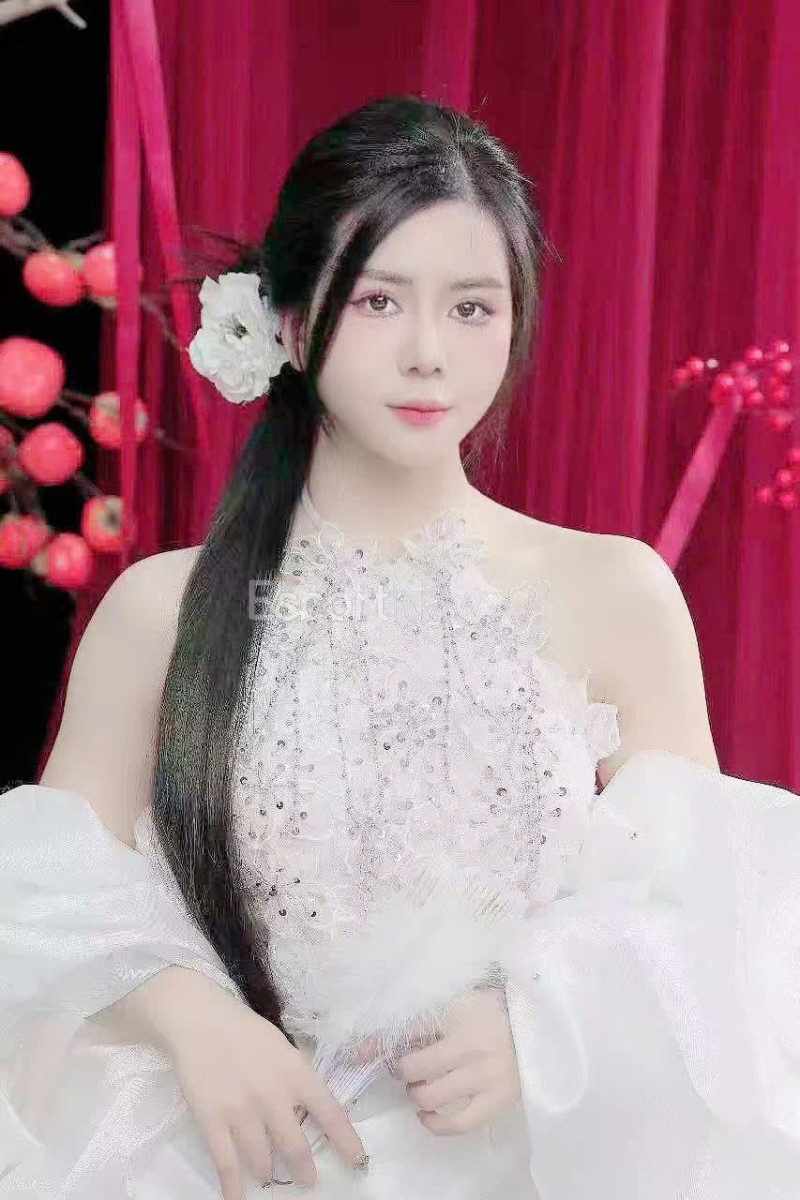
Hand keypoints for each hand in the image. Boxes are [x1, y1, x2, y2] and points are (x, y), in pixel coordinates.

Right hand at [163, 977, 367, 1197]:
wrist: (199, 1021)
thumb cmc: (245, 1031)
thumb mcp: (282, 1047)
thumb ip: (297, 1077)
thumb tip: (311, 1108)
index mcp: (295, 1072)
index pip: (330, 1113)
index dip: (346, 1142)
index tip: (358, 1161)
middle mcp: (272, 1095)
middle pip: (296, 1147)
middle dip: (304, 1171)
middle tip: (308, 1182)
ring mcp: (241, 1111)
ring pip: (262, 1161)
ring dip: (269, 1174)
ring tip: (271, 1179)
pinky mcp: (211, 1121)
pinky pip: (227, 1164)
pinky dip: (234, 1188)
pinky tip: (239, 1199)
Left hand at [353, 986, 520, 1135]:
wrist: (537, 1027)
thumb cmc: (489, 1011)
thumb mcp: (455, 1000)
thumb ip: (422, 1017)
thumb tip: (372, 1037)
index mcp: (457, 1012)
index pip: (405, 1029)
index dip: (373, 1043)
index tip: (354, 1051)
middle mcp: (470, 1044)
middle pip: (412, 1067)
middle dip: (402, 1069)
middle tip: (407, 1066)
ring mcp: (485, 1075)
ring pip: (428, 1096)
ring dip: (416, 1093)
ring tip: (422, 1085)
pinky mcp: (497, 1100)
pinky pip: (455, 1124)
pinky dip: (434, 1123)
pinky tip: (427, 1113)